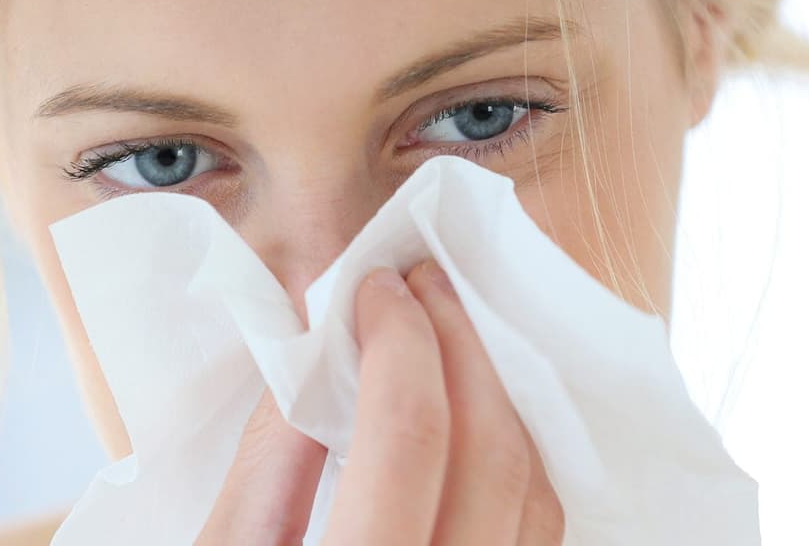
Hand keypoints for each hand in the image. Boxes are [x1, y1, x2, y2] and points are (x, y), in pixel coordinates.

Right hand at [196, 261, 564, 544]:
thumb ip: (268, 465)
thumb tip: (316, 349)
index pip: (410, 439)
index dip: (399, 344)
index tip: (377, 289)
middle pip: (493, 455)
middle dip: (460, 349)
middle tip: (424, 287)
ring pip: (538, 495)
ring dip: (500, 401)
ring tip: (452, 339)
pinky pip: (539, 533)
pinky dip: (518, 462)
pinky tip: (478, 419)